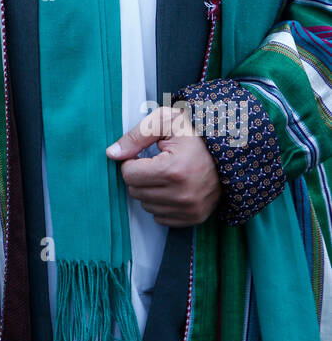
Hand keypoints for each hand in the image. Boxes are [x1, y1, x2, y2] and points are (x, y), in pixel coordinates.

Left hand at [106, 104, 221, 226]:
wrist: (229, 152)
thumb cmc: (195, 134)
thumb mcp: (165, 122)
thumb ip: (135, 136)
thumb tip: (111, 154)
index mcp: (173, 170)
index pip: (129, 175)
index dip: (133, 162)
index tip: (147, 155)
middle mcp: (182, 195)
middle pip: (135, 191)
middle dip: (140, 176)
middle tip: (157, 163)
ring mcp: (190, 209)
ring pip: (146, 206)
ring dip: (150, 191)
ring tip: (168, 175)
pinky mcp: (195, 218)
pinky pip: (160, 218)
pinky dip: (162, 204)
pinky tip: (174, 189)